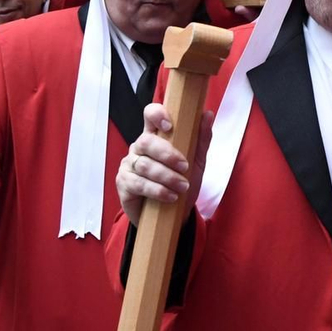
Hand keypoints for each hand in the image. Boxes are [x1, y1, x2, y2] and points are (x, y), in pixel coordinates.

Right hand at [115, 102, 211, 228]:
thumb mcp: (197, 162)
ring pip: (144, 165)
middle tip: (184, 167)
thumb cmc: (182, 183)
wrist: (173, 216)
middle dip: (167, 154)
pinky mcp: (124, 183)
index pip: (150, 115)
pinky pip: (138, 184)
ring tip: (182, 186)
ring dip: (167, 177)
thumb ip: (201, 140)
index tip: (169, 125)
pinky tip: (170, 196)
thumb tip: (207, 114)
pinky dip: (157, 190)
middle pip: (146, 141)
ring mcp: (129, 165)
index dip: (156, 114)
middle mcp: (139, 147)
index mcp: (156, 136)